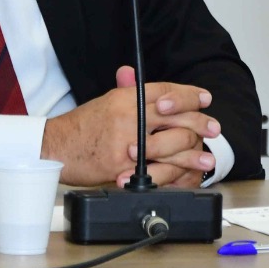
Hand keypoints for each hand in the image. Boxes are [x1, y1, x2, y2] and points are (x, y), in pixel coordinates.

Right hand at [41, 65, 219, 186]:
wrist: (54, 148)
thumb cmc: (82, 126)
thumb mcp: (108, 102)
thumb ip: (134, 94)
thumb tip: (162, 91)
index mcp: (126, 98)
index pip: (166, 90)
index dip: (190, 94)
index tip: (205, 99)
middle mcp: (128, 116)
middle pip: (175, 116)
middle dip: (199, 123)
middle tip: (214, 129)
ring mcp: (126, 141)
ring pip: (170, 145)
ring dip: (193, 153)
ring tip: (208, 159)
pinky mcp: (121, 166)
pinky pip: (153, 170)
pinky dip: (171, 174)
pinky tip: (184, 177)